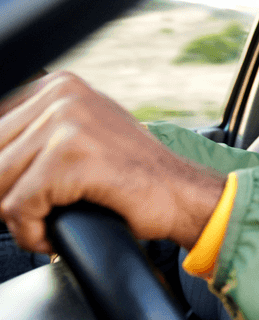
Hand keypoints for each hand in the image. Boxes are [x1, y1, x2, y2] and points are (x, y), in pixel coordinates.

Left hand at [0, 72, 225, 252]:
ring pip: (0, 184)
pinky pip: (18, 207)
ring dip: (19, 218)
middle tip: (36, 213)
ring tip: (46, 223)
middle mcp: (61, 95)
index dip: (5, 170)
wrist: (180, 193)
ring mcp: (67, 123)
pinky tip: (51, 234)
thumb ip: (39, 132)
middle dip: (7, 194)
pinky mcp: (71, 158)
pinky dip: (30, 232)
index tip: (21, 188)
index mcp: (59, 85)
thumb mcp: (82, 133)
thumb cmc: (133, 173)